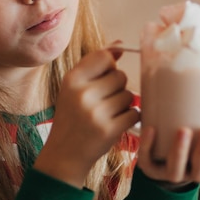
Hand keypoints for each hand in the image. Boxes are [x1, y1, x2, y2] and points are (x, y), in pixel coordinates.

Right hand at [34, 48, 139, 187]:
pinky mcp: (109, 130)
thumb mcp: (74, 88)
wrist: (65, 154)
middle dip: (117, 87)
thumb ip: (95, 65)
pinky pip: (134, 113)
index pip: (104, 56)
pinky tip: (115, 124)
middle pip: (120, 76)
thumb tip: (120, 45)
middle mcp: (82, 94)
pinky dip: (129, 118)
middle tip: (103, 101)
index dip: (110, 65)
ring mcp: (96, 113)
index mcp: (72, 80)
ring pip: (129, 95)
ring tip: (107, 114)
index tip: (105, 75)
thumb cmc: (72, 116)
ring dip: (123, 104)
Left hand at [137, 125, 199, 185]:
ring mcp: (170, 173)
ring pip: (175, 171)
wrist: (167, 160)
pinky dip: (147, 145)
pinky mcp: (149, 167)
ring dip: (180, 151)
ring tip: (184, 130)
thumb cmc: (199, 145)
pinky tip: (150, 128)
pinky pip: (146, 160)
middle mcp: (193, 174)